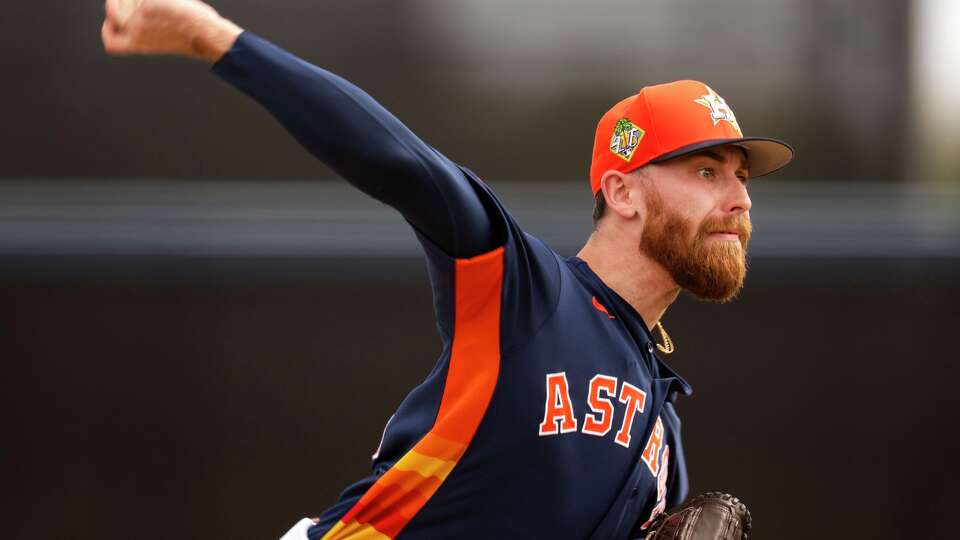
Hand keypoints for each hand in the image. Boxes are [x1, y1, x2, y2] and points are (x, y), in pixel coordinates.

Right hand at [101, 0, 242, 62]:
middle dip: (114, 6)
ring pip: (124, 1)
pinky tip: (169, 2)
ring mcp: (139, 18)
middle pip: (112, 17)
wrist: (204, 35)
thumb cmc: (192, 37)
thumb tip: (147, 13)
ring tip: (155, 3)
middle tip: (127, 2)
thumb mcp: (163, 37)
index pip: (112, 45)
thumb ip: (149, 29)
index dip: (108, 32)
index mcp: (139, 45)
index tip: (113, 22)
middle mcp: (135, 32)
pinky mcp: (147, 4)